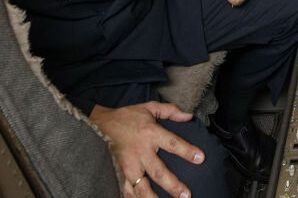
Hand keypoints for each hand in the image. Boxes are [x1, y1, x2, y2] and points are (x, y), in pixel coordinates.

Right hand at [88, 101, 203, 197]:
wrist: (96, 123)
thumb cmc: (126, 117)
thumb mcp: (148, 107)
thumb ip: (170, 111)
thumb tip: (189, 116)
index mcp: (150, 133)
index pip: (173, 143)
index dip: (187, 150)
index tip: (200, 158)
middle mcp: (140, 152)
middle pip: (158, 172)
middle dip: (173, 185)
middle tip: (186, 195)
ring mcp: (127, 165)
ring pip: (141, 187)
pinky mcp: (116, 173)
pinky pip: (125, 190)